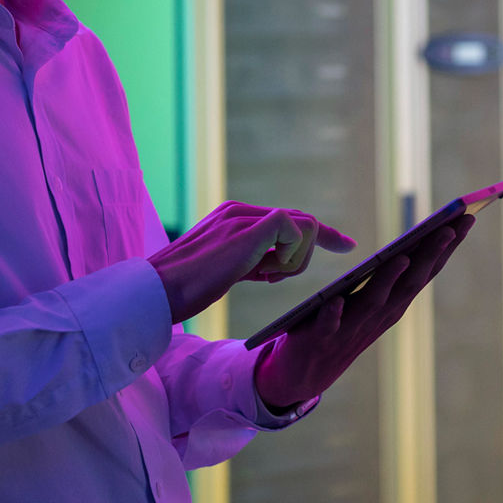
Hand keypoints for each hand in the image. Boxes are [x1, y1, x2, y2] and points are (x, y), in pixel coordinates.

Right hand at [148, 201, 357, 323]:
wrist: (157, 291)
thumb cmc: (186, 288)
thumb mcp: (227, 269)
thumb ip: (252, 260)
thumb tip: (275, 265)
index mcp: (236, 217)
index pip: (289, 218)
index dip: (321, 233)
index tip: (346, 244)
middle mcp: (241, 211)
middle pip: (303, 220)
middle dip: (324, 240)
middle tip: (325, 255)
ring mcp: (244, 217)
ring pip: (305, 227)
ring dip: (295, 261)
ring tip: (264, 277)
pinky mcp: (248, 228)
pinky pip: (295, 232)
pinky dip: (289, 259)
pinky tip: (264, 274)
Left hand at [251, 214, 473, 411]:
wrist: (308, 372)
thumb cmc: (341, 326)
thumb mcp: (370, 301)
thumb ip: (386, 278)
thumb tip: (410, 245)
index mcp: (393, 303)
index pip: (425, 271)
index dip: (446, 246)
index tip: (467, 217)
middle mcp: (379, 316)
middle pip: (409, 282)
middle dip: (430, 254)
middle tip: (449, 227)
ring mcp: (352, 328)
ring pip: (374, 301)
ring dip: (388, 280)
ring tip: (401, 257)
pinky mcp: (321, 338)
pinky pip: (328, 325)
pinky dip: (333, 314)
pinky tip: (335, 301)